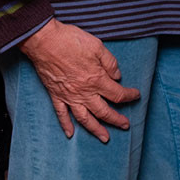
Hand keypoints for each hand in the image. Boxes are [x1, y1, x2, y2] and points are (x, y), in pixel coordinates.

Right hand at [20, 19, 139, 141]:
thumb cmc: (70, 40)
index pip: (118, 94)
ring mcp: (69, 96)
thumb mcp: (97, 46)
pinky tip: (70, 134)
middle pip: (104, 112)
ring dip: (96, 130)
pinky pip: (61, 114)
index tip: (136, 95)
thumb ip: (110, 63)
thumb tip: (117, 76)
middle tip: (125, 125)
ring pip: (85, 118)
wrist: (44, 41)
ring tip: (105, 138)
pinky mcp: (55, 95)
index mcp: (97, 80)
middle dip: (116, 120)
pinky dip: (66, 125)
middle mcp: (84, 92)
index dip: (129, 96)